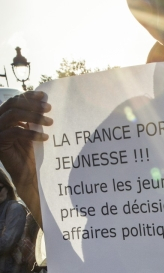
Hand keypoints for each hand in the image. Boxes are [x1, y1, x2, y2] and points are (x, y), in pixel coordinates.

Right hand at [0, 91, 51, 224]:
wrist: (27, 176)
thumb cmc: (32, 154)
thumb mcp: (34, 132)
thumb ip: (35, 119)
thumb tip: (46, 102)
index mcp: (6, 117)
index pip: (15, 101)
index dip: (28, 96)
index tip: (44, 96)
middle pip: (12, 105)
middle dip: (32, 104)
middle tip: (49, 109)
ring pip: (12, 115)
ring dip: (33, 116)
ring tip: (50, 122)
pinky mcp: (0, 144)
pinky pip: (14, 132)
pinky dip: (30, 132)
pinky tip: (44, 137)